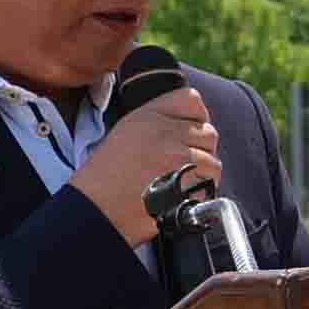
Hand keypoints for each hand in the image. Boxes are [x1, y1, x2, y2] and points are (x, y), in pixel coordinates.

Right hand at [72, 93, 220, 237]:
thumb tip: (185, 129)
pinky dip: (200, 194)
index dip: (197, 117)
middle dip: (202, 151)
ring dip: (203, 175)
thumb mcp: (125, 134)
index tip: (191, 132)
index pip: (191, 100)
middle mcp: (165, 131)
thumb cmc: (104, 179)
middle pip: (208, 133)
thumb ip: (156, 124)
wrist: (96, 209)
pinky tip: (182, 198)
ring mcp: (177, 156)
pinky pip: (208, 184)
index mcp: (148, 115)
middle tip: (185, 166)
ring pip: (212, 161)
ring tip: (182, 185)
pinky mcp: (184, 181)